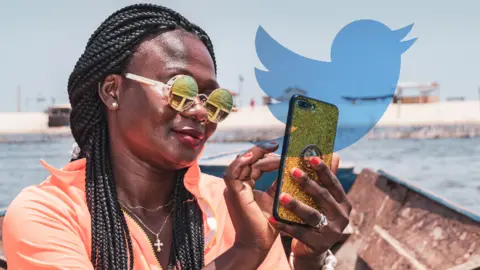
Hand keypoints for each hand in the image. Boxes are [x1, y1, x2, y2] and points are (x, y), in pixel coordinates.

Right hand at [221, 141, 281, 262]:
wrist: (259, 244)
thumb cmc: (269, 224)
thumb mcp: (277, 197)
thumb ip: (280, 182)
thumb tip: (294, 165)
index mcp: (246, 186)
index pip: (254, 164)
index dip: (265, 155)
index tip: (280, 149)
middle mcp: (238, 185)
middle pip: (247, 160)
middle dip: (262, 151)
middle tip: (276, 146)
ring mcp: (234, 189)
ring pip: (239, 163)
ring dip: (254, 153)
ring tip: (269, 147)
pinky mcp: (234, 193)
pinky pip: (232, 173)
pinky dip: (240, 163)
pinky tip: (252, 156)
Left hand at [266, 153, 351, 263]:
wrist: (312, 249)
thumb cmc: (315, 218)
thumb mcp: (322, 201)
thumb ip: (325, 180)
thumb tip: (334, 154)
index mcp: (343, 202)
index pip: (333, 182)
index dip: (322, 169)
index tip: (310, 156)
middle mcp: (341, 216)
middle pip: (323, 196)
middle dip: (307, 183)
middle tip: (291, 170)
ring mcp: (331, 231)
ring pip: (312, 215)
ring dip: (296, 205)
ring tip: (281, 196)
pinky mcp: (319, 245)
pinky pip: (299, 233)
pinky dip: (285, 225)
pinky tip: (273, 218)